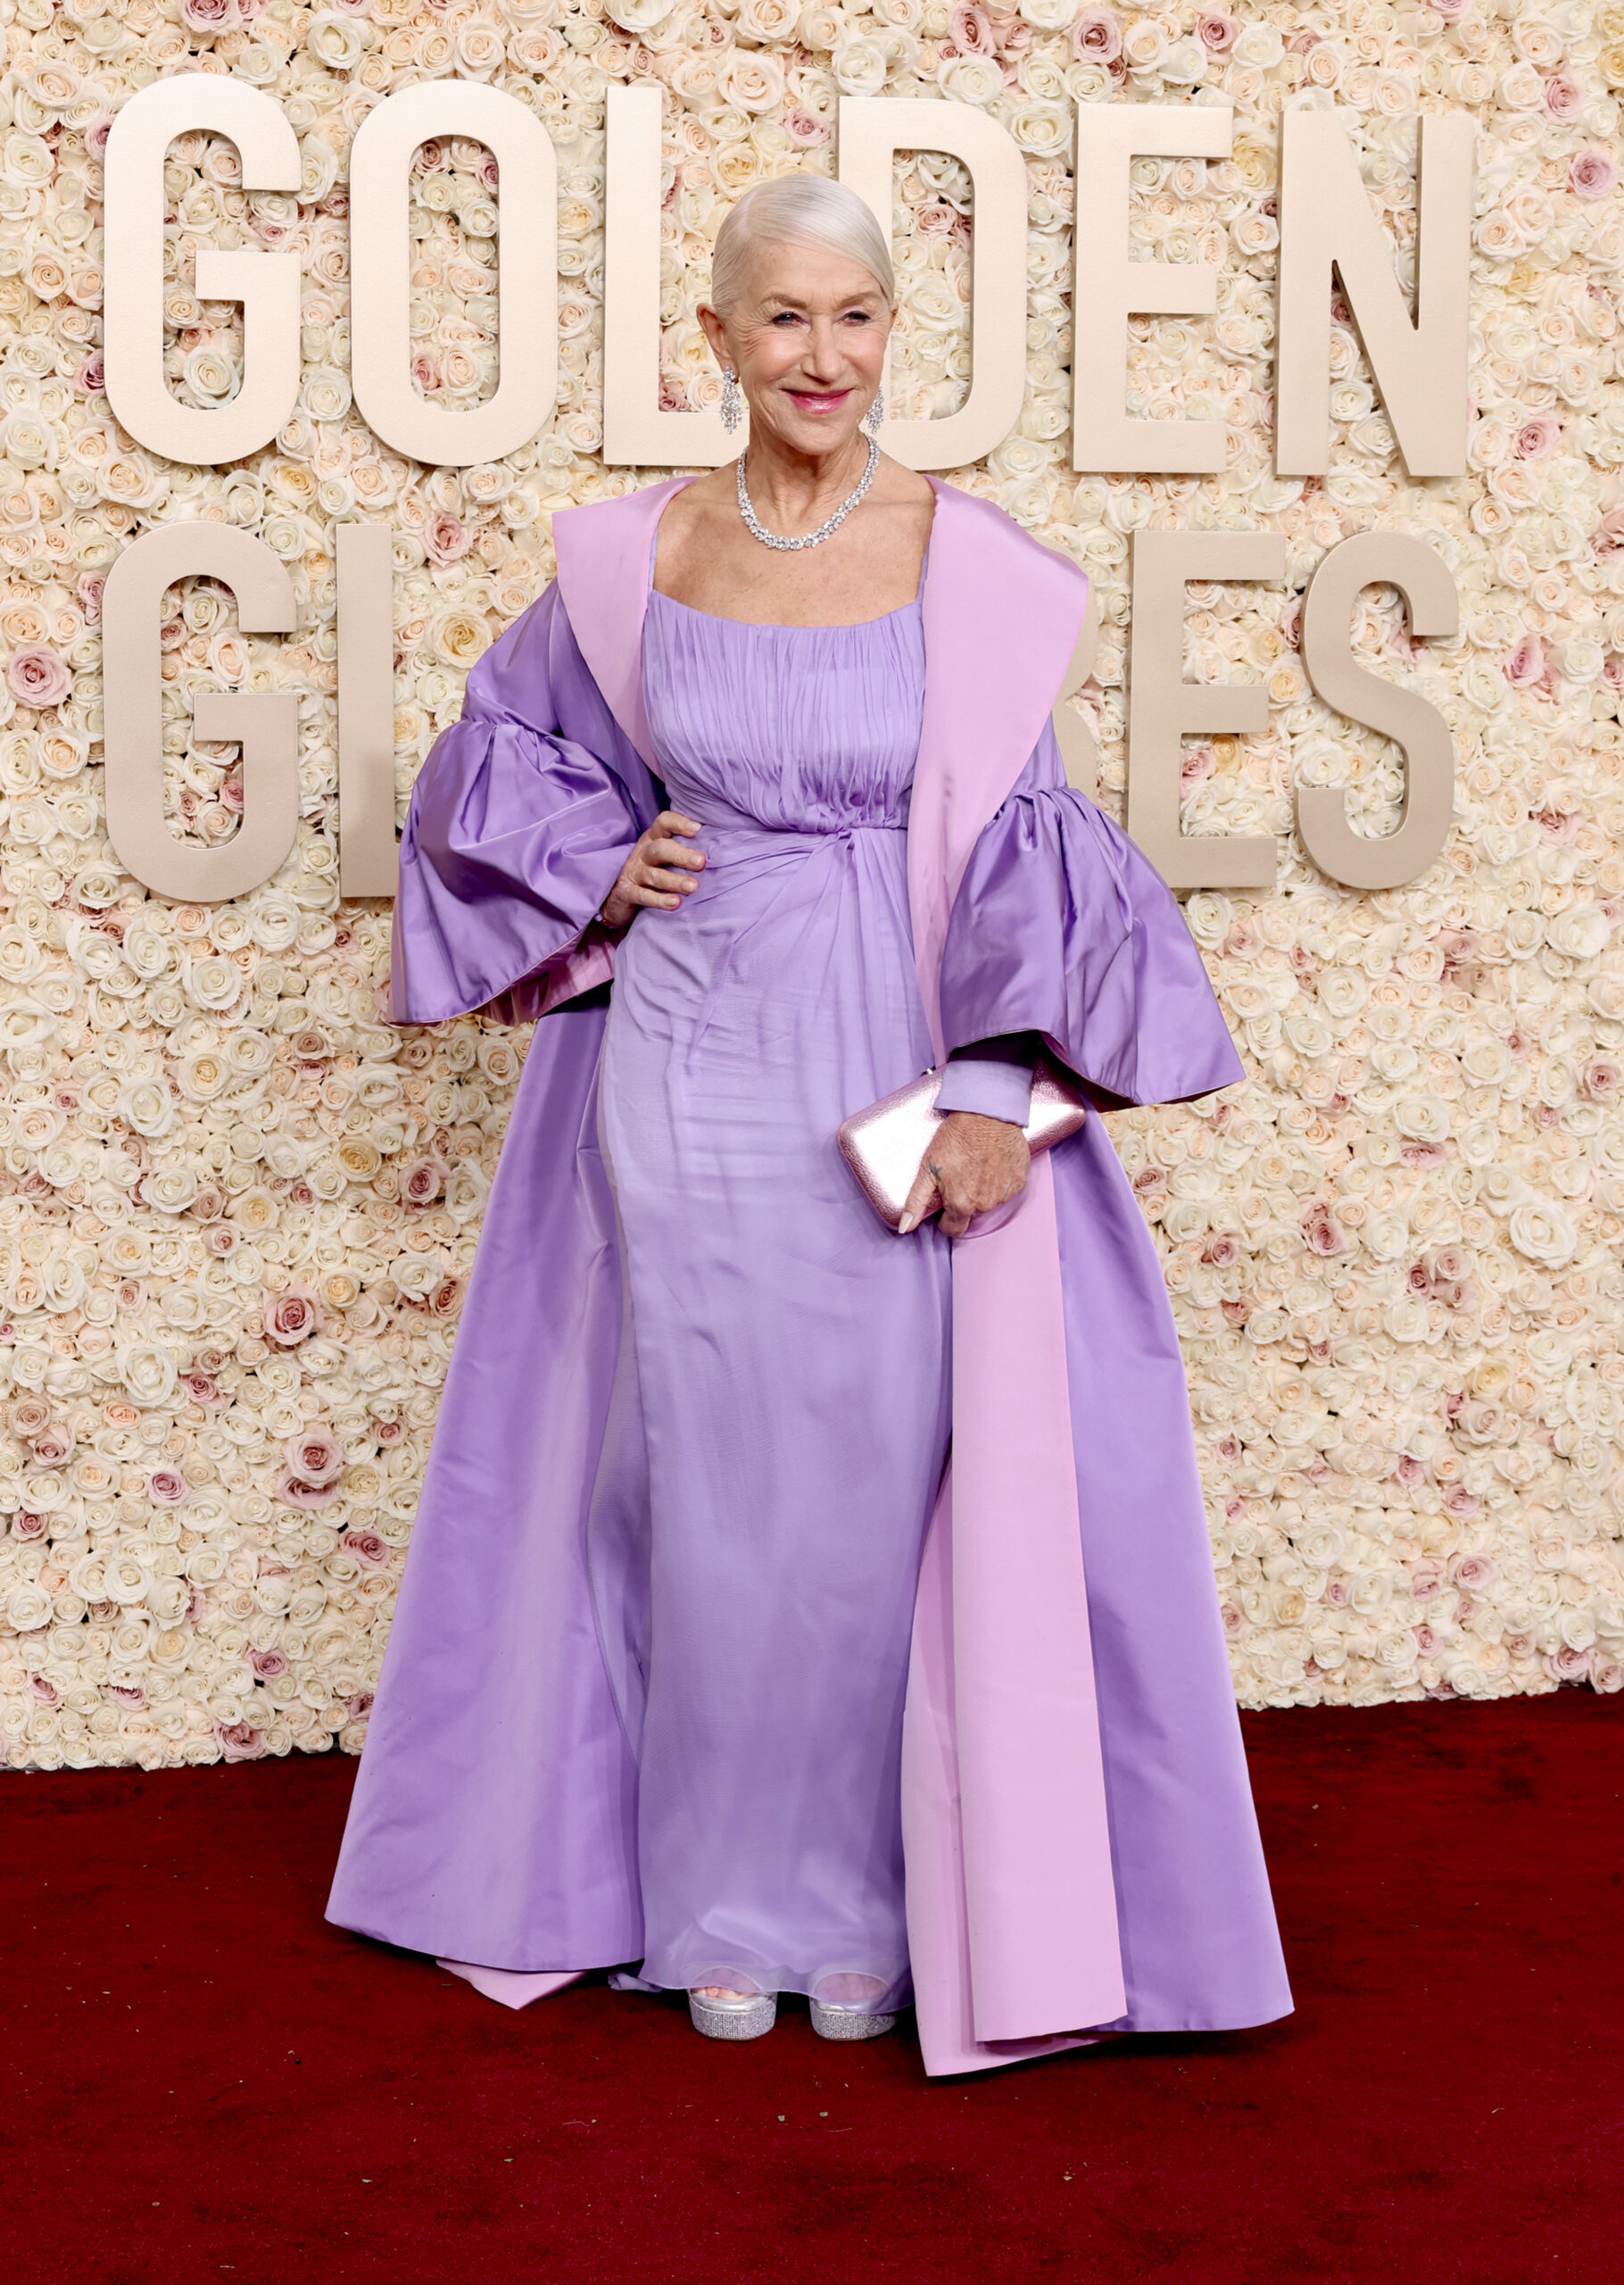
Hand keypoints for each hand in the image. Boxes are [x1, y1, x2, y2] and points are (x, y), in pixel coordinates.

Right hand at [599, 810, 704, 927]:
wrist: (616, 896)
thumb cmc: (650, 871)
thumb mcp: (662, 855)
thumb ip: (683, 847)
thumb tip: (721, 844)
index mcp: (653, 839)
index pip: (663, 822)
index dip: (679, 823)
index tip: (698, 829)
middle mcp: (643, 853)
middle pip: (660, 849)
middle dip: (681, 855)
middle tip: (701, 862)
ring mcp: (634, 873)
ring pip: (654, 875)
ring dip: (675, 880)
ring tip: (693, 887)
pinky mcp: (626, 892)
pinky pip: (643, 896)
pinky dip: (659, 900)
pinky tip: (675, 903)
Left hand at [898, 1111, 1030, 1238]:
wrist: (986, 1113)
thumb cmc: (956, 1138)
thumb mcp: (927, 1169)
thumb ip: (916, 1202)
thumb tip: (905, 1228)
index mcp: (961, 1204)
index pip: (953, 1228)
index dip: (946, 1218)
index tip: (945, 1203)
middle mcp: (985, 1204)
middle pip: (972, 1212)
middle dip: (965, 1198)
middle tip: (961, 1173)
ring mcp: (1005, 1193)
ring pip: (990, 1200)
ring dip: (984, 1188)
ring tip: (977, 1164)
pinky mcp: (1019, 1180)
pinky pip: (1007, 1188)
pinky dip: (1000, 1179)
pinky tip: (993, 1162)